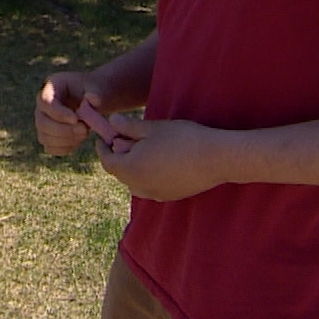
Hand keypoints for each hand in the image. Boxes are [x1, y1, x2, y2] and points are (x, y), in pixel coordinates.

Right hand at [36, 72, 102, 155]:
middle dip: (63, 130)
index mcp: (51, 87)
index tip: (76, 119)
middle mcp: (42, 105)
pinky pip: (50, 148)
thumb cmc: (94, 91)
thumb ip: (96, 93)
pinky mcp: (48, 136)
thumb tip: (92, 99)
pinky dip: (64, 148)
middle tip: (84, 130)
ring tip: (84, 133)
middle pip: (42, 122)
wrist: (94, 101)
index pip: (45, 102)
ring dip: (65, 141)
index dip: (58, 113)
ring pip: (44, 137)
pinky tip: (78, 141)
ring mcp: (43, 121)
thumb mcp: (98, 87)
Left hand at [96, 115, 226, 200]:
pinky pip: (149, 187)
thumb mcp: (152, 129)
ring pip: (134, 181)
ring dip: (132, 167)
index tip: (104, 137)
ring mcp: (155, 194)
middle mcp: (139, 186)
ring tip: (144, 149)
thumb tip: (112, 122)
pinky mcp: (169, 196)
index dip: (102, 149)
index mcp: (131, 169)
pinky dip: (146, 175)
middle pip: (120, 172)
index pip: (107, 162)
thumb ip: (128, 127)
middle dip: (118, 156)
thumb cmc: (183, 139)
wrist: (216, 159)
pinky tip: (160, 161)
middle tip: (125, 139)